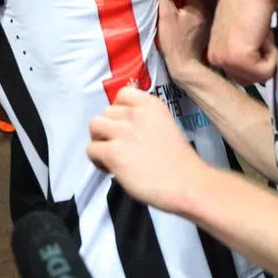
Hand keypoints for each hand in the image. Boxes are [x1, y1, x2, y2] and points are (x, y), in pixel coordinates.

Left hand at [87, 87, 201, 212]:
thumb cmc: (180, 162)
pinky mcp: (112, 152)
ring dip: (99, 139)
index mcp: (151, 105)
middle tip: (118, 145)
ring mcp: (122, 132)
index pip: (123, 93)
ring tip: (110, 155)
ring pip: (94, 126)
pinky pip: (91, 149)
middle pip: (105, 112)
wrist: (186, 183)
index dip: (118, 109)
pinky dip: (96, 159)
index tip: (123, 124)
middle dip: (108, 128)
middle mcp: (134, 114)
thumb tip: (125, 131)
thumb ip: (145, 122)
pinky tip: (109, 168)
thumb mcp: (165, 126)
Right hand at [154, 0, 213, 81]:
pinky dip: (199, 1)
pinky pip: (207, 3)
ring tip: (184, 1)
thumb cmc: (174, 41)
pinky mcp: (209, 22)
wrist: (186, 64)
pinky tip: (190, 10)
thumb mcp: (166, 15)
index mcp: (199, 4)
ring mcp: (211, 15)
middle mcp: (209, 7)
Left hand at [206, 0, 276, 84]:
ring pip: (261, 76)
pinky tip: (262, 31)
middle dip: (262, 58)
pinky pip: (267, 71)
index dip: (257, 55)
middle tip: (258, 32)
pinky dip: (273, 51)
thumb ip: (242, 50)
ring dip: (268, 53)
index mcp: (214, 52)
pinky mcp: (238, 58)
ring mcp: (225, 60)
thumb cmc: (249, 1)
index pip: (242, 74)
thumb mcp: (239, 32)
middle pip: (251, 78)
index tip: (253, 32)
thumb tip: (256, 69)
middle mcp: (215, 59)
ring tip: (259, 30)